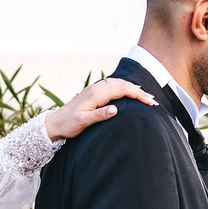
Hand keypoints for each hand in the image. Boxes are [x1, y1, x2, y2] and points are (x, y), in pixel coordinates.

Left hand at [42, 76, 157, 141]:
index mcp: (96, 94)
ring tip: (145, 97)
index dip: (138, 95)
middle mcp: (96, 88)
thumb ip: (99, 116)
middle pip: (123, 84)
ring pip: (118, 83)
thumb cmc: (68, 124)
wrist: (55, 123)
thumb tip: (115, 109)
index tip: (149, 103)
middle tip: (153, 101)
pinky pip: (113, 86)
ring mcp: (95, 89)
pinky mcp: (93, 92)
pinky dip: (124, 88)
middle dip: (139, 91)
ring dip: (132, 88)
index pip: (122, 89)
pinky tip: (129, 93)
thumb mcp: (83, 122)